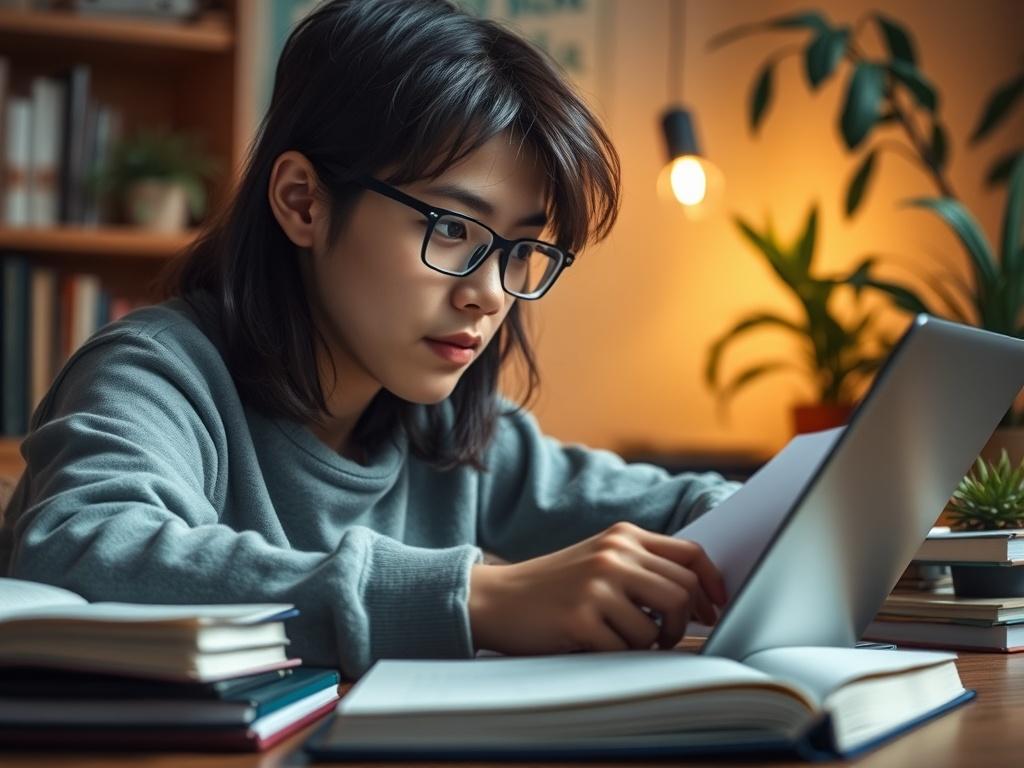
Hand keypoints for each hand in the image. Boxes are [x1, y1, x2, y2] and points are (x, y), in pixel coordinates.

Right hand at [468, 521, 726, 654]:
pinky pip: (625, 649)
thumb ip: (643, 566)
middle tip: (668, 636)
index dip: (713, 584)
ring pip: (658, 626)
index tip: (717, 607)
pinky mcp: (581, 617)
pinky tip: (595, 643)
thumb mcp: (600, 560)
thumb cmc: (556, 586)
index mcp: (623, 536)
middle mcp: (613, 554)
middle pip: (683, 592)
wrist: (498, 598)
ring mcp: (597, 585)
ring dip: (649, 643)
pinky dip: (617, 654)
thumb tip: (701, 596)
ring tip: (625, 640)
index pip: (691, 554)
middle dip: (683, 623)